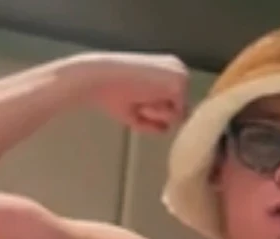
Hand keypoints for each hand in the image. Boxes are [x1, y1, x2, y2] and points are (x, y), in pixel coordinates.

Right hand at [64, 52, 188, 133]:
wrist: (98, 77)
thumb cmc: (111, 93)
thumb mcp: (136, 107)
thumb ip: (153, 117)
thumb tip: (167, 128)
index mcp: (168, 71)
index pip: (173, 106)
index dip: (153, 111)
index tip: (134, 97)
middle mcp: (178, 69)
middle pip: (181, 112)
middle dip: (157, 114)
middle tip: (136, 98)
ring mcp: (181, 75)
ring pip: (181, 115)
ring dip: (157, 114)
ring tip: (140, 97)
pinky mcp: (180, 83)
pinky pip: (177, 116)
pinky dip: (158, 114)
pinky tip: (143, 98)